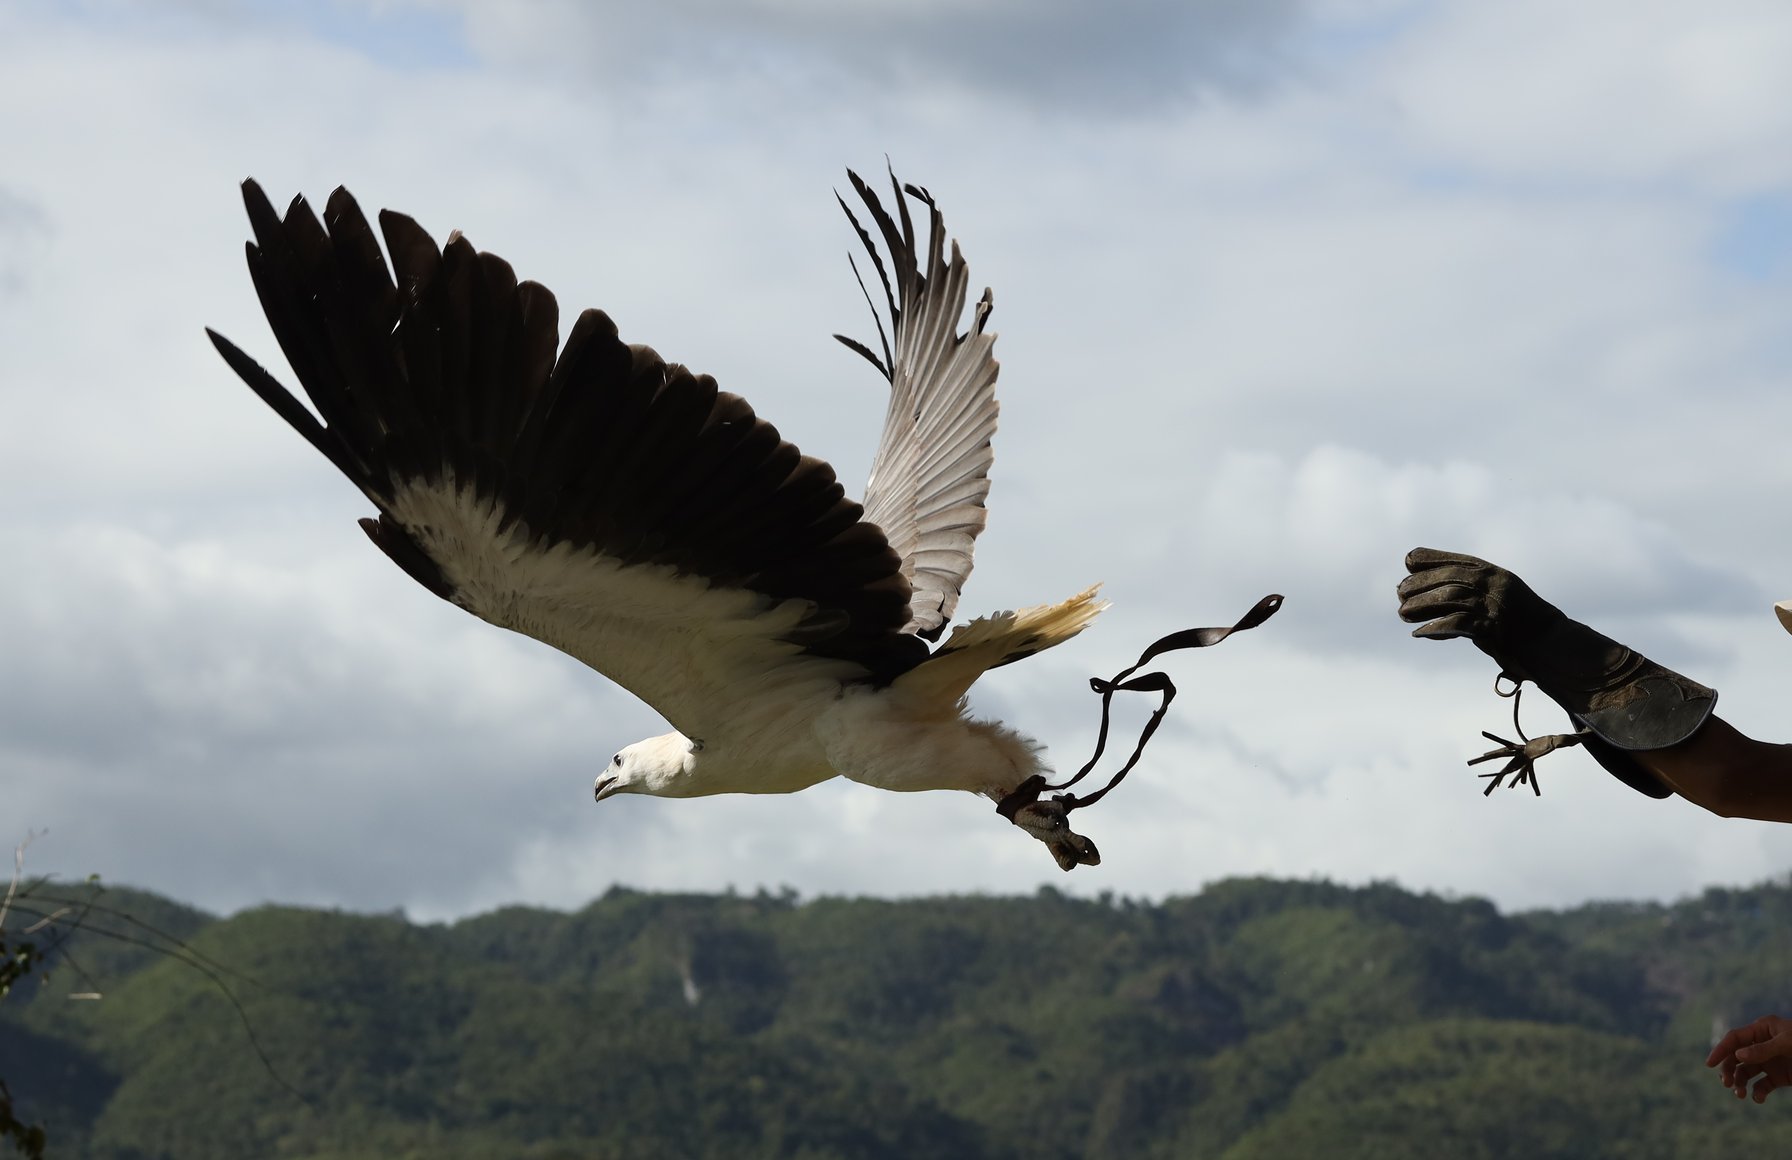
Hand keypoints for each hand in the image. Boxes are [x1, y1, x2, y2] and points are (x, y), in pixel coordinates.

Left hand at [1396, 548, 1569, 684]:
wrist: (1554, 646)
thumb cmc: (1523, 627)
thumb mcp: (1498, 601)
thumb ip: (1471, 594)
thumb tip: (1428, 598)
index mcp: (1495, 574)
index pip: (1456, 560)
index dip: (1430, 559)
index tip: (1408, 562)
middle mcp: (1495, 584)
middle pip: (1448, 577)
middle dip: (1420, 584)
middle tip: (1400, 595)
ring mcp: (1496, 605)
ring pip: (1450, 597)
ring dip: (1422, 605)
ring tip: (1404, 614)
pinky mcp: (1495, 628)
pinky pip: (1459, 624)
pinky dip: (1436, 628)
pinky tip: (1420, 634)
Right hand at [1707, 1014, 1791, 1102]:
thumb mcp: (1787, 1043)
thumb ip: (1762, 1049)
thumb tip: (1737, 1056)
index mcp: (1762, 1029)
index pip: (1735, 1039)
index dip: (1720, 1050)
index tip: (1709, 1064)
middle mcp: (1762, 1045)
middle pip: (1736, 1057)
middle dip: (1730, 1071)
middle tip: (1727, 1084)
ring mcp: (1769, 1061)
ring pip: (1746, 1072)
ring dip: (1740, 1083)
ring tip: (1740, 1094)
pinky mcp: (1779, 1077)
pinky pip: (1762, 1085)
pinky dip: (1757, 1093)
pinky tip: (1758, 1098)